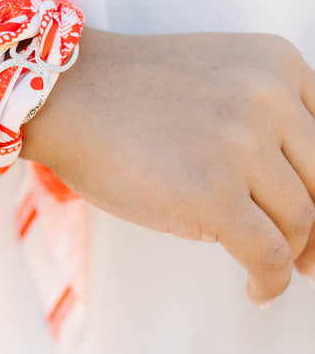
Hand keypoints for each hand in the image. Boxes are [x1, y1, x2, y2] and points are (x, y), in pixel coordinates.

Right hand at [22, 28, 314, 305]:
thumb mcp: (219, 76)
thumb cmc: (130, 91)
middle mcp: (269, 99)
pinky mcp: (212, 195)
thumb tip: (304, 187)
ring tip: (270, 269)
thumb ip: (266, 112)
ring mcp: (241, 146)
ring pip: (299, 221)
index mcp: (277, 64)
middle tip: (308, 255)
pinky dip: (271, 282)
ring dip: (290, 257)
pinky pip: (268, 255)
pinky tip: (258, 289)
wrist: (64, 93)